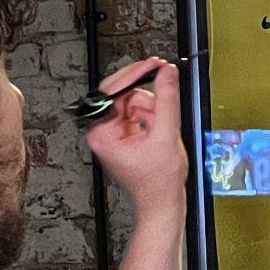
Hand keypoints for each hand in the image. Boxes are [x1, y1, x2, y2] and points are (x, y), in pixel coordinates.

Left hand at [86, 59, 187, 226]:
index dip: (135, 74)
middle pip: (125, 96)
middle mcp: (103, 132)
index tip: (153, 65)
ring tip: (164, 130)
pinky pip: (139, 115)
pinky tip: (160, 132)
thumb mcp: (166, 135)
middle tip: (165, 100)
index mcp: (102, 133)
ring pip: (134, 104)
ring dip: (154, 111)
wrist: (162, 204)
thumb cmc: (157, 184)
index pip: (112, 91)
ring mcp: (113, 134)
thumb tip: (167, 73)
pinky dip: (154, 118)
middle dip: (149, 101)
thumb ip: (167, 100)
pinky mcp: (124, 136)